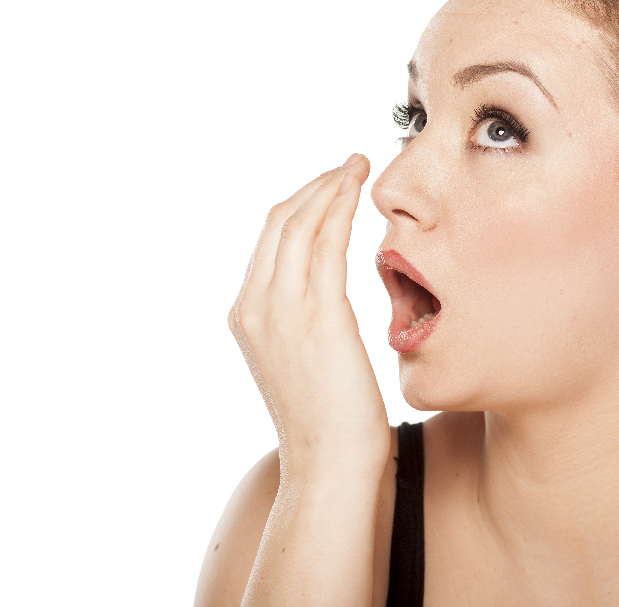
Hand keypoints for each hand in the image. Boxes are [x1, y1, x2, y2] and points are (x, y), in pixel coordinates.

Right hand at [228, 154, 389, 477]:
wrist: (330, 466)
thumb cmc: (330, 421)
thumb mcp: (305, 361)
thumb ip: (305, 323)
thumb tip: (328, 302)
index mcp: (247, 314)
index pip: (270, 241)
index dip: (301, 205)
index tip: (332, 186)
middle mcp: (253, 305)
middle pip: (278, 221)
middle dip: (315, 185)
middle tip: (348, 164)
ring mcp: (279, 309)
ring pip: (299, 223)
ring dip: (329, 185)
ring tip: (357, 164)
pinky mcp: (315, 314)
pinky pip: (325, 242)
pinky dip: (340, 207)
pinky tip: (359, 189)